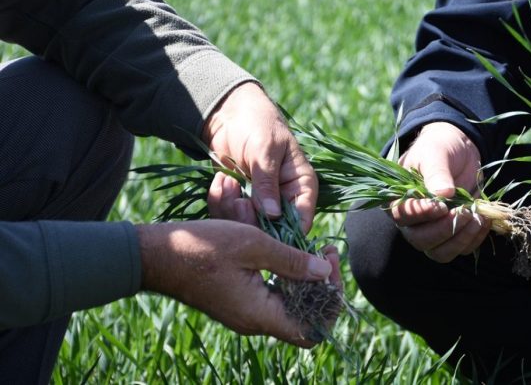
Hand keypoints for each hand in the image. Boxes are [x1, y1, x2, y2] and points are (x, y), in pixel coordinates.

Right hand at [136, 220, 339, 346]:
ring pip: (290, 306)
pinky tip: (289, 253)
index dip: (331, 301)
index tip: (330, 264)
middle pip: (305, 317)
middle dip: (323, 285)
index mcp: (259, 315)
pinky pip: (273, 297)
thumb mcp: (253, 245)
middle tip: (326, 251)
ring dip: (306, 279)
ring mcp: (245, 313)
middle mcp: (254, 322)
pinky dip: (287, 278)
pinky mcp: (237, 302)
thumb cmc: (202, 247)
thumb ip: (291, 261)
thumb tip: (325, 272)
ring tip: (313, 248)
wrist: (156, 255)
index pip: (312, 329)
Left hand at [203, 82, 316, 231]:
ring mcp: (260, 204)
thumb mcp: (265, 150)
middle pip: (273, 232)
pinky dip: (219, 202)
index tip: (264, 229)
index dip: (288, 233)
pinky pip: (228, 217)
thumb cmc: (257, 124)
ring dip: (232, 209)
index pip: (303, 220)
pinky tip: (220, 181)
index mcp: (301, 186)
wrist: (230, 115)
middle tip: (238, 200)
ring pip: (248, 227)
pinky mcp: (239, 203)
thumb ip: (267, 183)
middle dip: (251, 219)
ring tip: (227, 182)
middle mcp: (284, 200)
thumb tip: (273, 216)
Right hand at [390, 122, 490, 262]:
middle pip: (421, 240)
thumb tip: (443, 194)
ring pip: (440, 252)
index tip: (441, 205)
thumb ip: (436, 173)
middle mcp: (412, 221)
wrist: (459, 149)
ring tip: (477, 218)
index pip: (403, 216)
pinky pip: (461, 249)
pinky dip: (474, 238)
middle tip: (464, 211)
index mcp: (399, 199)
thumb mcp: (435, 154)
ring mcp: (432, 230)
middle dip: (444, 230)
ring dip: (461, 239)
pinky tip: (483, 220)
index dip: (421, 215)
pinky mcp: (453, 234)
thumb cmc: (439, 148)